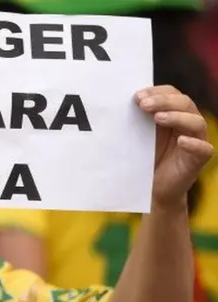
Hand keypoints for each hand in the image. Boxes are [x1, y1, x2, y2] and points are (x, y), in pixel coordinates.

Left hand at [136, 85, 213, 208]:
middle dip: (163, 101)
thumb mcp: (138, 136)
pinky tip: (181, 141)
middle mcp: (187, 124)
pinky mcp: (198, 160)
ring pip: (196, 122)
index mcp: (173, 113)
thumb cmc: (144, 158)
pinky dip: (194, 143)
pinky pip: (203, 149)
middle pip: (184, 103)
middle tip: (143, 105)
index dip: (157, 92)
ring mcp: (195, 141)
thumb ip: (135, 119)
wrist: (152, 189)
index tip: (137, 96)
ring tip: (158, 118)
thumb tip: (117, 104)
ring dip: (177, 117)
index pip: (171, 94)